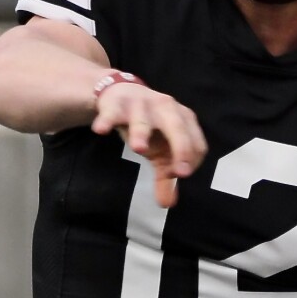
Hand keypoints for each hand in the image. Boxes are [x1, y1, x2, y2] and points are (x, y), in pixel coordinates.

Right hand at [93, 83, 205, 208]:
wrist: (122, 92)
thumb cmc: (149, 126)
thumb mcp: (160, 151)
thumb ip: (166, 177)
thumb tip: (168, 204)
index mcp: (184, 119)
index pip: (196, 143)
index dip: (189, 161)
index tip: (176, 175)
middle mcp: (167, 108)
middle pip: (178, 128)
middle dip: (181, 148)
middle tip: (179, 172)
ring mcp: (141, 105)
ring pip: (143, 121)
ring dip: (141, 133)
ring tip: (138, 149)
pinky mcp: (117, 104)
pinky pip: (112, 113)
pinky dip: (107, 120)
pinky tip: (100, 130)